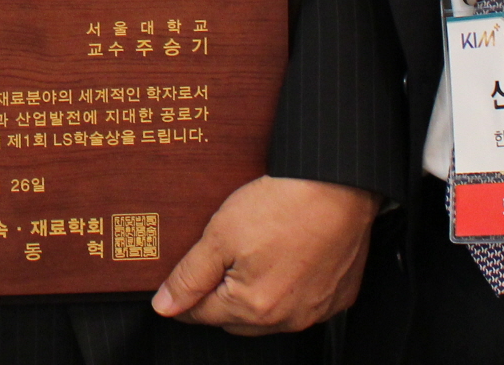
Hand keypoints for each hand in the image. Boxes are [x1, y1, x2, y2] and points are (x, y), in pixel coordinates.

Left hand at [150, 174, 375, 335]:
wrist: (337, 186)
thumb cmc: (283, 205)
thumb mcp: (219, 235)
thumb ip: (190, 276)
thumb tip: (165, 306)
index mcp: (254, 307)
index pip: (202, 315)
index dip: (184, 298)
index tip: (176, 289)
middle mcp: (287, 318)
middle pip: (236, 318)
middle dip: (219, 298)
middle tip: (215, 264)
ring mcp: (315, 310)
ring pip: (270, 315)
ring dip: (255, 297)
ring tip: (251, 258)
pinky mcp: (338, 296)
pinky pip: (302, 303)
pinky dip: (289, 289)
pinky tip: (284, 259)